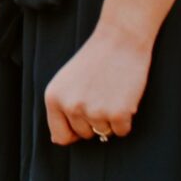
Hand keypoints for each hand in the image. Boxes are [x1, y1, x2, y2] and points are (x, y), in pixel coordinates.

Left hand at [44, 19, 151, 144]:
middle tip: (101, 93)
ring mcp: (94, 111)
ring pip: (104, 133)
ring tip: (112, 92)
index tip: (84, 117)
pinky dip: (127, 119)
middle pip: (85, 134)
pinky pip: (122, 131)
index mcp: (53, 98)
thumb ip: (60, 108)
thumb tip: (58, 141)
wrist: (120, 39)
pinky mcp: (118, 114)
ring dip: (111, 119)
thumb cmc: (94, 60)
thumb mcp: (66, 81)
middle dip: (95, 120)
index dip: (74, 131)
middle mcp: (71, 107)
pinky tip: (125, 97)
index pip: (60, 136)